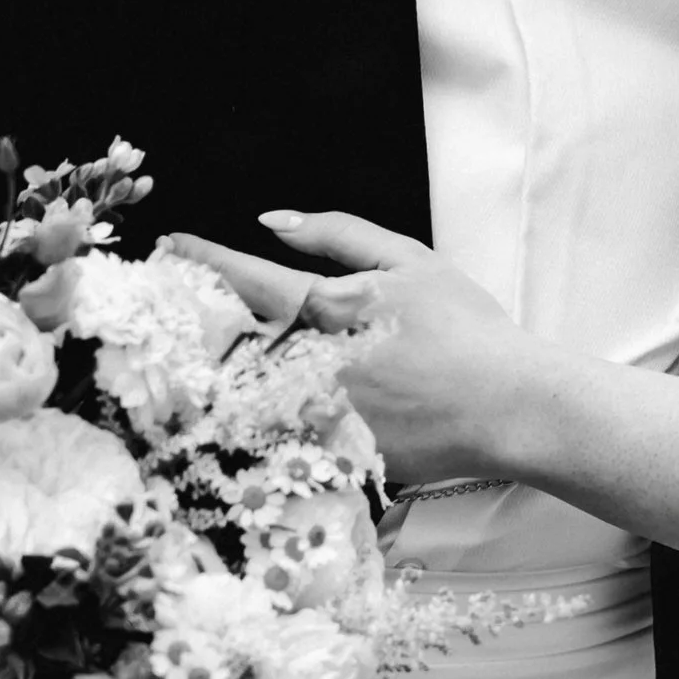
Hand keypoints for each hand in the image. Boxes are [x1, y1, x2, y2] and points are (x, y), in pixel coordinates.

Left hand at [168, 213, 537, 490]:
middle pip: (225, 341)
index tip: (171, 245)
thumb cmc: (464, 328)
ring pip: (240, 394)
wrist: (507, 408)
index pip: (243, 277)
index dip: (201, 257)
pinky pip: (275, 435)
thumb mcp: (407, 260)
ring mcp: (312, 416)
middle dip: (196, 320)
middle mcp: (306, 366)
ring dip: (215, 373)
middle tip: (171, 304)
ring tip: (196, 359)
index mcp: (323, 309)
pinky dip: (255, 418)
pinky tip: (248, 409)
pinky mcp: (326, 457)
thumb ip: (336, 235)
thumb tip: (272, 221)